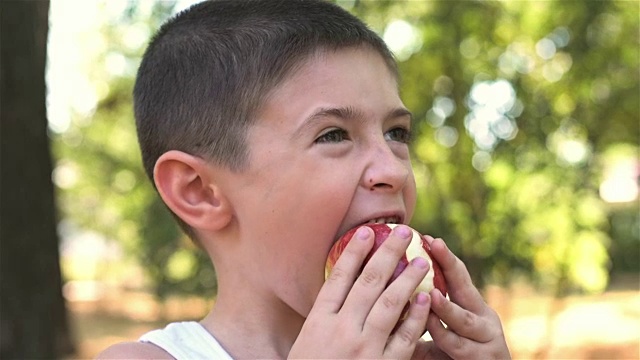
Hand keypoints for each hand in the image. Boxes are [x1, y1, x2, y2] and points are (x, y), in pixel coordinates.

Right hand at [289, 225, 431, 358]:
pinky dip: (416, 316)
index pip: (338, 278)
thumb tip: (343, 285)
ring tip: (421, 260)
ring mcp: (364, 349)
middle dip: (387, 254)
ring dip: (408, 279)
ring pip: (390, 305)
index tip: (368, 231)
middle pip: (367, 283)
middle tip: (403, 233)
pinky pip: (405, 338)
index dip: (354, 252)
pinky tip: (426, 298)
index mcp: (318, 322)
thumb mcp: (307, 342)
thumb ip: (326, 316)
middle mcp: (341, 331)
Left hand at [413, 236, 510, 359]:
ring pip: (464, 320)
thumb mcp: (440, 335)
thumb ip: (419, 319)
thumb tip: (385, 297)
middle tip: (435, 245)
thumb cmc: (454, 359)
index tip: (428, 237)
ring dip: (446, 307)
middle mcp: (484, 320)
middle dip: (449, 265)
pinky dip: (445, 336)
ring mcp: (487, 339)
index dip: (445, 256)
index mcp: (473, 308)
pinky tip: (431, 325)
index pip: (458, 276)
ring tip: (432, 295)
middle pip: (464, 288)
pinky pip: (460, 346)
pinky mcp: (486, 359)